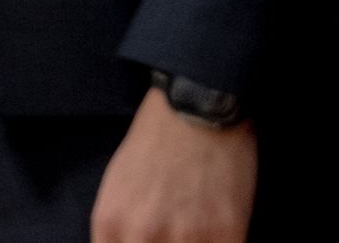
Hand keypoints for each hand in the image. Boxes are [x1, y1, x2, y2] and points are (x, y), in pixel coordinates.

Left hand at [91, 87, 255, 242]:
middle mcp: (142, 234)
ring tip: (194, 231)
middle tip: (174, 237)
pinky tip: (218, 233)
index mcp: (111, 222)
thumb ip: (119, 231)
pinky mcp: (228, 234)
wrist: (196, 108)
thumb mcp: (117, 186)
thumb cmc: (154, 144)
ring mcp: (187, 237)